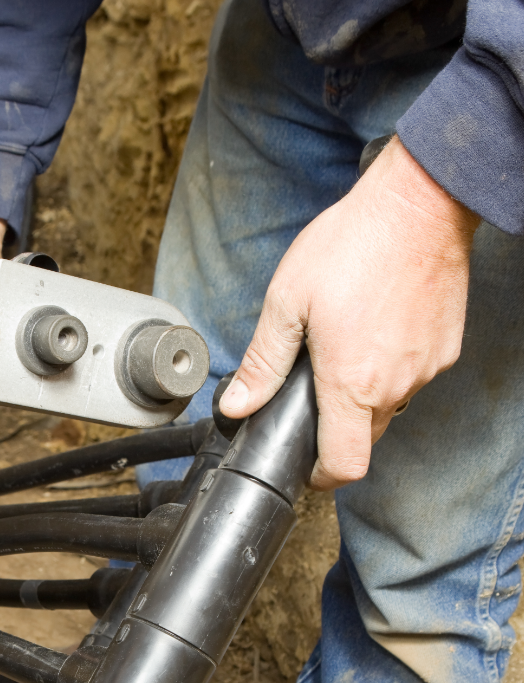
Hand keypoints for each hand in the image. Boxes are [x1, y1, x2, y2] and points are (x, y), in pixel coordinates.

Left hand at [217, 137, 480, 488]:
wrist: (418, 205)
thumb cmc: (353, 245)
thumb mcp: (286, 303)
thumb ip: (261, 363)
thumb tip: (237, 404)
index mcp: (351, 383)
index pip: (344, 466)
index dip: (321, 476)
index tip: (306, 465)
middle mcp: (395, 385)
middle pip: (364, 439)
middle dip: (335, 428)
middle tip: (311, 394)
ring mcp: (426, 368)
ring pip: (389, 406)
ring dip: (362, 395)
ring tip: (341, 350)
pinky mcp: (445, 349)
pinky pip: (412, 377)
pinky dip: (389, 368)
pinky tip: (372, 331)